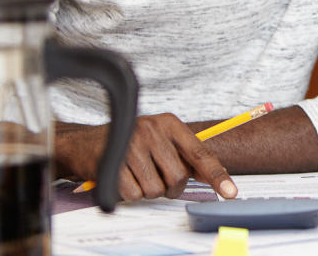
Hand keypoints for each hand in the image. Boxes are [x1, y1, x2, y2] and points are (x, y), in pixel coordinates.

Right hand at [55, 113, 235, 200]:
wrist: (86, 143)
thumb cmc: (131, 143)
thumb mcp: (161, 140)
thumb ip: (186, 156)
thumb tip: (215, 178)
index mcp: (169, 124)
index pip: (200, 153)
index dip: (217, 175)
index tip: (231, 193)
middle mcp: (151, 130)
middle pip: (178, 177)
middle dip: (170, 186)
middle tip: (156, 177)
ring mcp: (130, 145)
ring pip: (156, 189)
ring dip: (148, 190)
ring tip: (137, 174)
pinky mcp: (111, 163)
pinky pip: (133, 195)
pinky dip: (130, 193)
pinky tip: (122, 178)